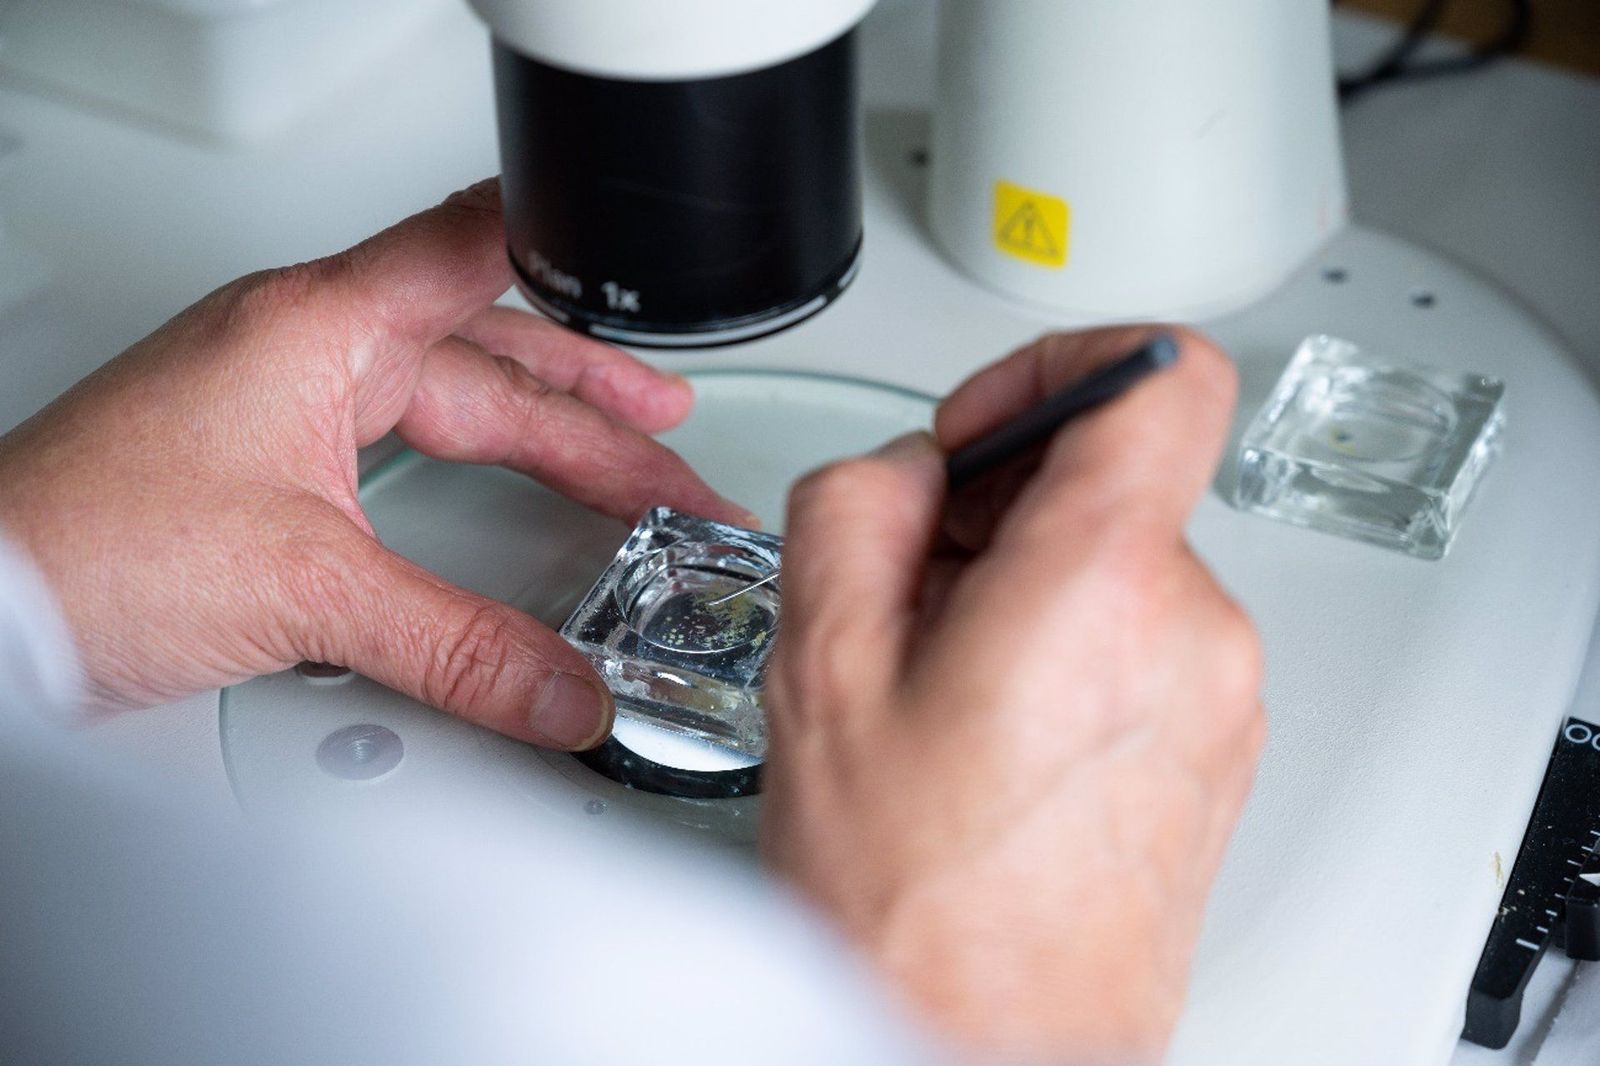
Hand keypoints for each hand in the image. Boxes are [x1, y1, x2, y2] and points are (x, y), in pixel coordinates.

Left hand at [0, 179, 747, 748]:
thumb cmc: (78, 547)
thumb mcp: (306, 592)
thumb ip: (455, 646)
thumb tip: (561, 688)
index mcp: (318, 328)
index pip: (472, 248)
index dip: (571, 257)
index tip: (648, 283)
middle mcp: (301, 350)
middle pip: (485, 352)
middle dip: (593, 405)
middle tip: (671, 447)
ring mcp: (281, 405)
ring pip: (448, 401)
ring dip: (542, 436)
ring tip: (625, 465)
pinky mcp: (265, 465)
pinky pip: (401, 450)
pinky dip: (473, 476)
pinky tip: (505, 506)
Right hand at [761, 328, 1262, 1060]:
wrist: (987, 1051)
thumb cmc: (914, 912)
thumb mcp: (820, 671)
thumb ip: (857, 508)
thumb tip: (909, 469)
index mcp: (1102, 589)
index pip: (1163, 374)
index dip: (1061, 363)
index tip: (989, 425)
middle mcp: (1194, 634)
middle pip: (1113, 476)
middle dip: (1001, 506)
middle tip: (914, 593)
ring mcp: (1221, 696)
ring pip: (1117, 559)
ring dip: (1024, 584)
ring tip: (942, 685)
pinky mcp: (1218, 745)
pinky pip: (1142, 636)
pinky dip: (1065, 644)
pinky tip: (988, 730)